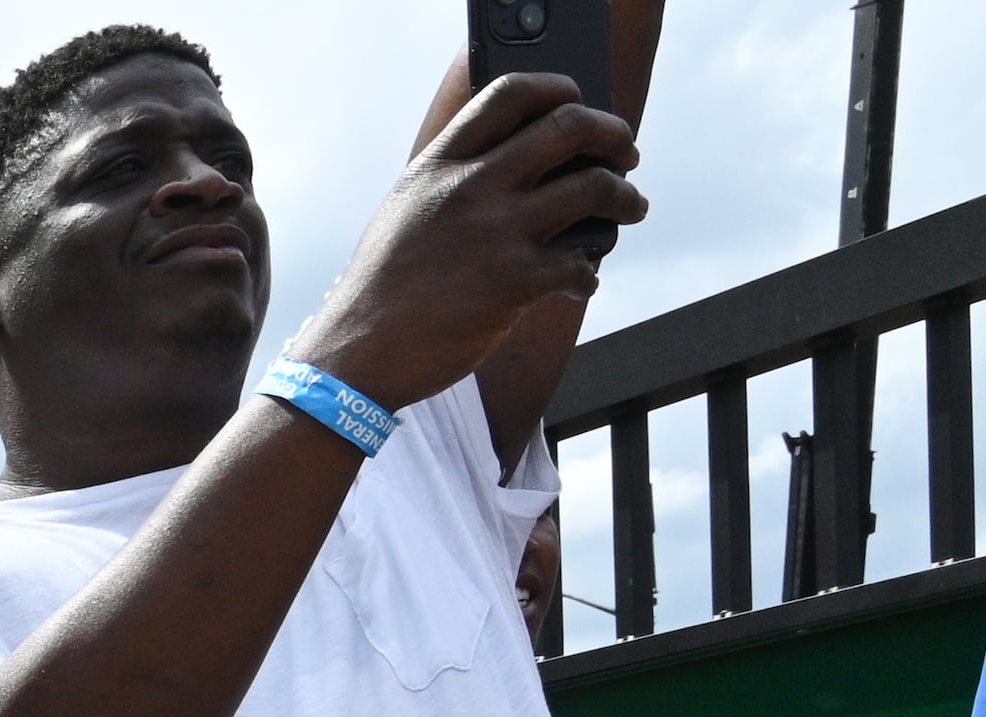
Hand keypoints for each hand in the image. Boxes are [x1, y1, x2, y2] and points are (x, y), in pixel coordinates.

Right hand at [289, 74, 644, 412]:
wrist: (354, 357)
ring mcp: (495, 234)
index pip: (511, 94)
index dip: (559, 90)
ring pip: (595, 189)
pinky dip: (588, 274)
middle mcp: (470, 188)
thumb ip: (453, 181)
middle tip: (625, 153)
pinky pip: (580, 264)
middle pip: (569, 127)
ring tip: (631, 208)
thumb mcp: (405, 214)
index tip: (579, 104)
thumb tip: (521, 167)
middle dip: (613, 136)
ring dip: (626, 198)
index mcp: (439, 165)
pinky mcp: (514, 284)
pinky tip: (580, 282)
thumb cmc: (381, 291)